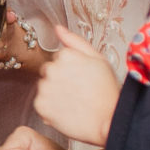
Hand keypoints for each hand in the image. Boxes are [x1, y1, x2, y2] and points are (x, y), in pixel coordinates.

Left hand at [34, 27, 119, 146]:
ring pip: (44, 87)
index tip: (82, 78)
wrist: (108, 121)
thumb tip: (58, 28)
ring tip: (74, 101)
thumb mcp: (98, 59)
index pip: (59, 58)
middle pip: (49, 71)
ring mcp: (45, 88)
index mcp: (66, 55)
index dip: (72, 69)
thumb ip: (75, 41)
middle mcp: (52, 69)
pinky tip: (67, 110)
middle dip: (60, 79)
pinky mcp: (40, 105)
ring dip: (54, 93)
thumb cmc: (107, 92)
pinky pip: (41, 103)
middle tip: (78, 91)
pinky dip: (50, 108)